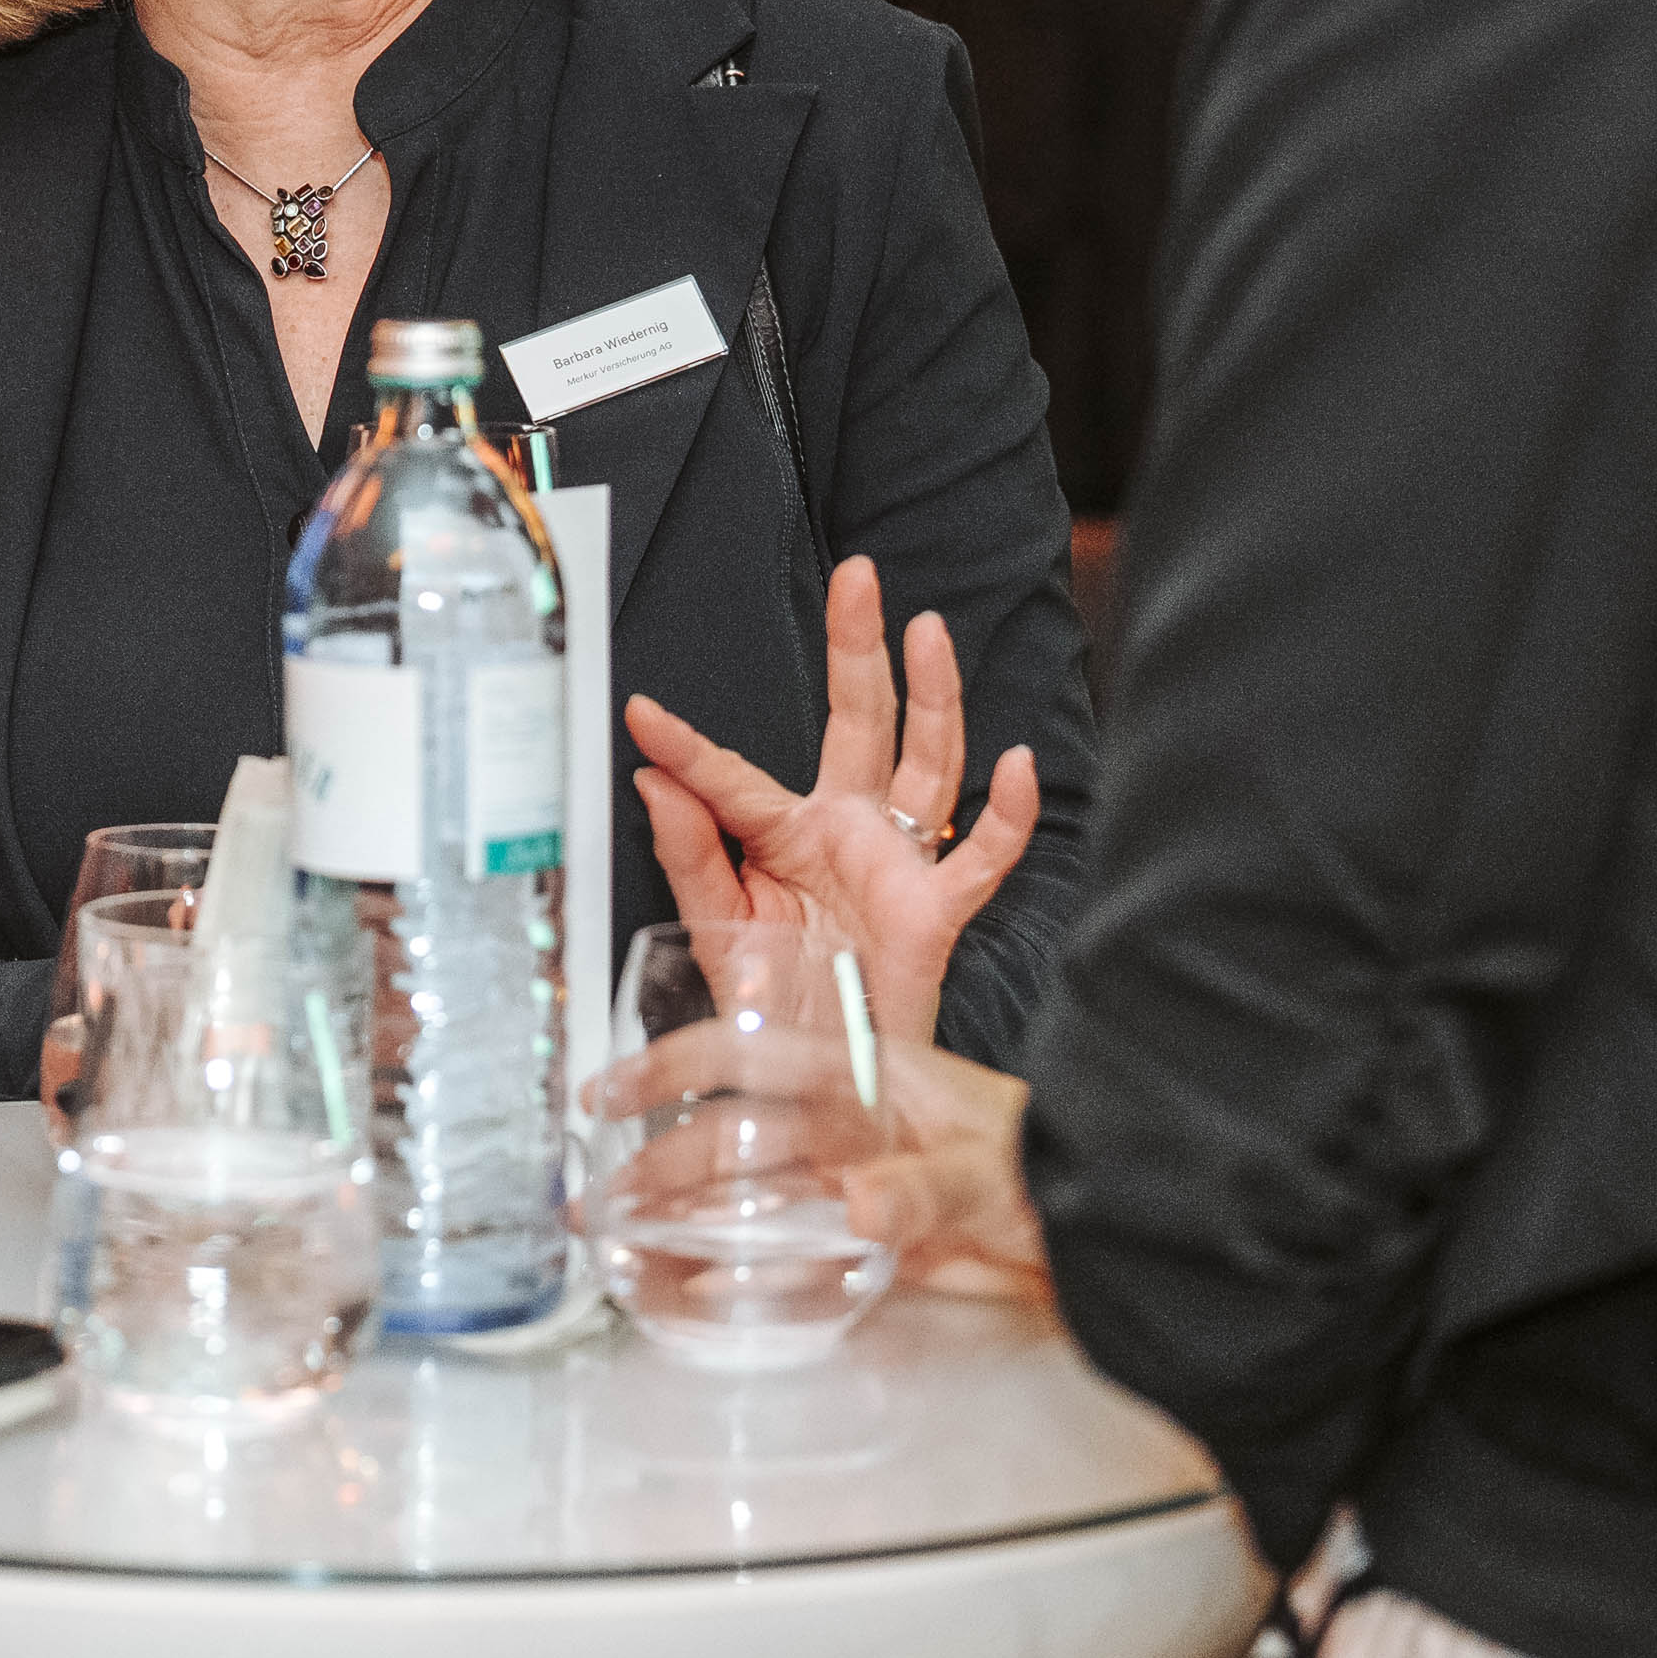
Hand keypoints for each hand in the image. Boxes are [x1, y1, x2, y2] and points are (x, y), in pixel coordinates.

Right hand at [579, 1007, 1047, 1306]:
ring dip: (685, 1214)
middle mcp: (848, 1123)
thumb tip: (857, 1203)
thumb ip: (923, 1188)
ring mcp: (853, 1178)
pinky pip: (783, 1249)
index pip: (751, 1056)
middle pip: (733, 1134)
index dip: (675, 1070)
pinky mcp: (866, 1237)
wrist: (1103, 1226)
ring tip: (623, 1241)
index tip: (615, 1091)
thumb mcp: (990, 1171)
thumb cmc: (1059, 1164)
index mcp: (866, 1075)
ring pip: (747, 1191)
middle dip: (660, 1160)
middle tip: (603, 1196)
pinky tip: (693, 1286)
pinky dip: (735, 1268)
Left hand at [624, 556, 1037, 1057]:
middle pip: (860, 720)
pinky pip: (982, 857)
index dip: (684, 748)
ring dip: (932, 698)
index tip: (638, 712)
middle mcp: (844, 831)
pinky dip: (1009, 813)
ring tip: (927, 631)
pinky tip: (1018, 763)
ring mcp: (895, 863)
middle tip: (858, 577)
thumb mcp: (713, 925)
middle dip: (860, 646)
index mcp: (781, 836)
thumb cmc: (773, 997)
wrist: (815, 1080)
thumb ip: (687, 853)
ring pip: (925, 763)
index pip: (730, 777)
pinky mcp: (935, 910)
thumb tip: (652, 779)